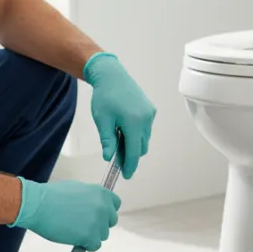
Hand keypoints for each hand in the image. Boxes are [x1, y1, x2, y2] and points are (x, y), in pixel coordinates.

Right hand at [10, 177, 120, 250]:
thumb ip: (90, 198)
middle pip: (110, 221)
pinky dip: (86, 245)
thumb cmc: (52, 196)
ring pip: (103, 235)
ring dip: (91, 235)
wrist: (39, 204)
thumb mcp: (77, 189)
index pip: (115, 204)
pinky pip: (95, 246)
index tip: (97, 214)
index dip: (106, 211)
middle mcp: (103, 207)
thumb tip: (92, 206)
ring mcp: (98, 222)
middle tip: (84, 225)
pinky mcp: (90, 236)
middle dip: (99, 224)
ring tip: (75, 231)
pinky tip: (75, 239)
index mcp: (101, 193)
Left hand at [83, 52, 155, 178]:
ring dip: (134, 144)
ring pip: (144, 138)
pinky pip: (146, 129)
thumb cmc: (104, 97)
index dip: (129, 166)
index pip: (133, 152)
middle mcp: (146, 119)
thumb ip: (108, 141)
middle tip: (116, 158)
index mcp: (133, 123)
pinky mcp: (150, 109)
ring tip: (118, 141)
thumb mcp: (102, 120)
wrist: (112, 76)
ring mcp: (150, 114)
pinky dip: (137, 134)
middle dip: (131, 155)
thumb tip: (109, 157)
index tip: (126, 175)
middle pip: (141, 147)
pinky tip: (124, 130)